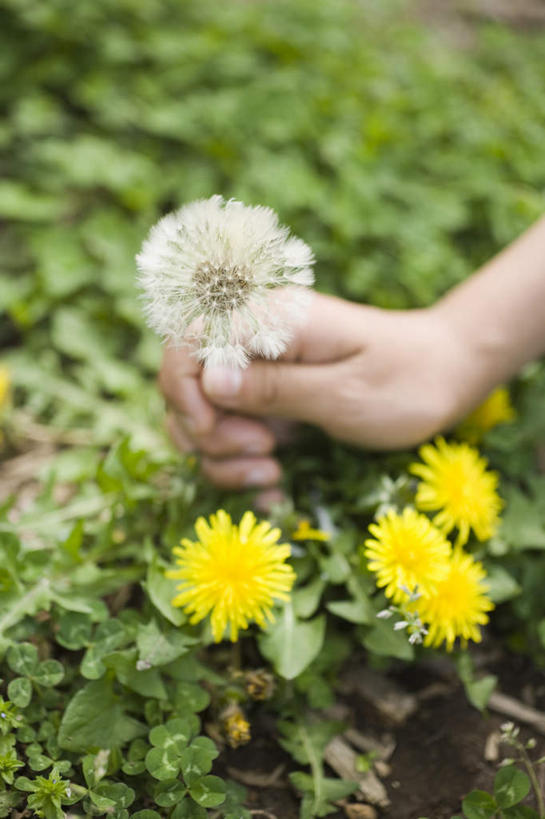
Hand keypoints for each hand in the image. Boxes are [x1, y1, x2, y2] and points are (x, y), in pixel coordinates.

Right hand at [159, 292, 491, 490]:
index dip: (185, 391)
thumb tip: (208, 381)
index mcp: (271, 320)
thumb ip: (275, 387)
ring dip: (221, 455)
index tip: (215, 432)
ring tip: (271, 473)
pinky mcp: (269, 401)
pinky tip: (273, 486)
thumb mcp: (344, 393)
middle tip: (263, 454)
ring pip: (201, 415)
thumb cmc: (407, 381)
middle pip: (186, 383)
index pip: (187, 342)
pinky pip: (231, 434)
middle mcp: (256, 342)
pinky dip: (239, 465)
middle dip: (206, 432)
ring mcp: (261, 373)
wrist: (446, 379)